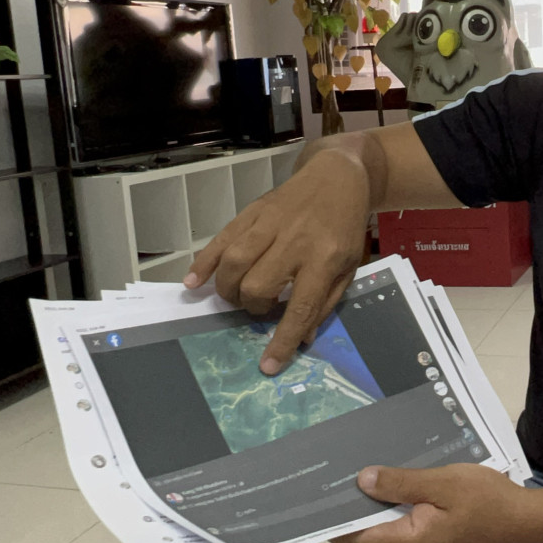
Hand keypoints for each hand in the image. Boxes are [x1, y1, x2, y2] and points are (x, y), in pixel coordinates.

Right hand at [185, 150, 369, 373]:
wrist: (338, 177)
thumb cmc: (344, 228)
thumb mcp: (349, 267)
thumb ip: (325, 302)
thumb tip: (302, 339)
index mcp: (325, 258)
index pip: (301, 306)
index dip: (282, 339)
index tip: (267, 366)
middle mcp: (296, 240)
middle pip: (259, 284)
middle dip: (254, 307)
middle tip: (260, 308)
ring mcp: (271, 223)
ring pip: (235, 262)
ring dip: (228, 289)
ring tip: (236, 297)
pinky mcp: (253, 211)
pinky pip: (222, 239)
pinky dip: (204, 263)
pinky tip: (193, 283)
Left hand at [334, 464, 538, 542]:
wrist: (530, 523)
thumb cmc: (489, 503)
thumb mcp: (444, 483)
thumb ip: (402, 484)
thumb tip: (362, 481)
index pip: (356, 539)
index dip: (331, 521)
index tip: (313, 497)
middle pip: (369, 534)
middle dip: (352, 507)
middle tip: (336, 473)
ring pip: (389, 527)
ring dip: (377, 504)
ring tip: (363, 470)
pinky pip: (408, 524)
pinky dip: (398, 506)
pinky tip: (399, 481)